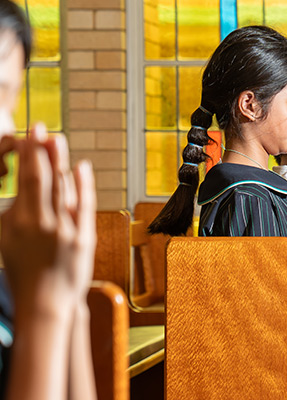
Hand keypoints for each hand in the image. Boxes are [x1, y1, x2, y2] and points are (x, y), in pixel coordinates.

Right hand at [1, 124, 96, 310]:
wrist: (47, 301)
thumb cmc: (22, 270)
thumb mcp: (6, 239)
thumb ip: (10, 210)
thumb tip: (16, 183)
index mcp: (20, 222)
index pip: (26, 180)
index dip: (28, 154)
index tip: (28, 134)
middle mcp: (44, 223)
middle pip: (45, 178)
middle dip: (42, 150)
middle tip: (41, 126)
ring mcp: (67, 230)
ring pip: (64, 187)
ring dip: (61, 161)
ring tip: (57, 139)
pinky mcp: (85, 237)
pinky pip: (84, 205)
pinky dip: (83, 184)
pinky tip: (81, 166)